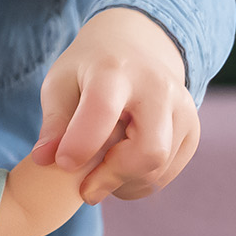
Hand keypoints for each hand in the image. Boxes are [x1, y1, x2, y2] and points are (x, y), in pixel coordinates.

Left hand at [33, 7, 199, 203]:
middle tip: (85, 188)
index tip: (62, 163)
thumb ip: (53, 122)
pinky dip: (141, 183)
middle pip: (149, 151)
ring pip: (159, 168)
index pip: (103, 111)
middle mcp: (158, 86)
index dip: (81, 144)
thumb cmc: (88, 71)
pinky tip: (121, 170)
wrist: (134, 48)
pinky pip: (168, 173)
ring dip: (124, 184)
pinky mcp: (192, 129)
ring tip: (100, 175)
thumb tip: (43, 160)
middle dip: (112, 177)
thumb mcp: (60, 83)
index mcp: (115, 69)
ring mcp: (183, 108)